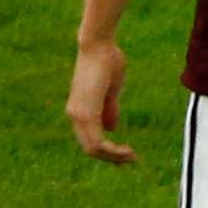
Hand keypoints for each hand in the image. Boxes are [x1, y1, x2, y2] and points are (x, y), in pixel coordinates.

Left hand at [65, 39, 133, 165]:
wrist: (99, 46)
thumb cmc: (107, 62)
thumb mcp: (110, 91)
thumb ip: (109, 109)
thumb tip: (111, 128)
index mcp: (80, 111)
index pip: (90, 139)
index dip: (109, 150)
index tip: (128, 152)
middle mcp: (74, 116)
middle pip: (90, 148)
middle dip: (112, 157)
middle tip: (132, 160)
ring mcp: (78, 115)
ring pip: (93, 148)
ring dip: (114, 156)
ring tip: (132, 156)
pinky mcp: (85, 113)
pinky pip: (96, 141)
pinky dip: (111, 150)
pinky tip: (126, 150)